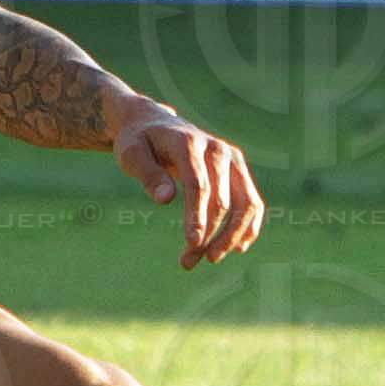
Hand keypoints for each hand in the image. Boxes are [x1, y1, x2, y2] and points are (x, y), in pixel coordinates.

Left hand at [110, 94, 265, 268]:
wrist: (155, 123)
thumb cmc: (139, 142)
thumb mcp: (131, 154)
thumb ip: (148, 174)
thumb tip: (166, 199)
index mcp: (189, 143)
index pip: (198, 185)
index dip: (197, 217)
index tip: (192, 244)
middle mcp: (217, 149)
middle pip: (222, 200)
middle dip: (208, 235)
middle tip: (187, 262)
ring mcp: (232, 159)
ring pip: (246, 203)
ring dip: (231, 236)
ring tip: (211, 259)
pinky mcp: (238, 169)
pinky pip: (252, 201)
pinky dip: (249, 226)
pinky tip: (238, 248)